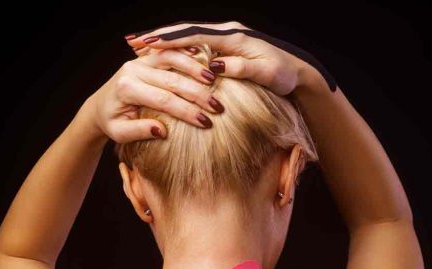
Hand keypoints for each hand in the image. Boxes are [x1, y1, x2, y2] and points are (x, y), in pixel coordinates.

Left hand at [85, 48, 223, 142]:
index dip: (186, 110)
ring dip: (195, 69)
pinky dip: (187, 56)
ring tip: (214, 81)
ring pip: (172, 59)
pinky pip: (170, 52)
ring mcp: (140, 60)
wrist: (100, 105)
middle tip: (218, 107)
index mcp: (127, 88)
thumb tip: (163, 131)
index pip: (163, 100)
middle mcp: (133, 70)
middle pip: (172, 80)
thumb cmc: (112, 122)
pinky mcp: (147, 57)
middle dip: (197, 94)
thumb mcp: (120, 133)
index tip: (205, 122)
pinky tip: (204, 63)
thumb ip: (140, 131)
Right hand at [124, 21, 311, 96]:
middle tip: (133, 41)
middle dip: (159, 36)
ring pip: (187, 36)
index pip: (195, 36)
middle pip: (186, 31)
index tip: (148, 44)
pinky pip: (194, 44)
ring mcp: (225, 38)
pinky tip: (160, 52)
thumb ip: (240, 68)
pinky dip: (175, 46)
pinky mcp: (224, 47)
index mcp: (233, 37)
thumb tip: (215, 66)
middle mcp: (227, 33)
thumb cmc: (283, 75)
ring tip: (139, 44)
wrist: (298, 72)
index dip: (170, 40)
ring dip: (164, 40)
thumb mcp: (265, 74)